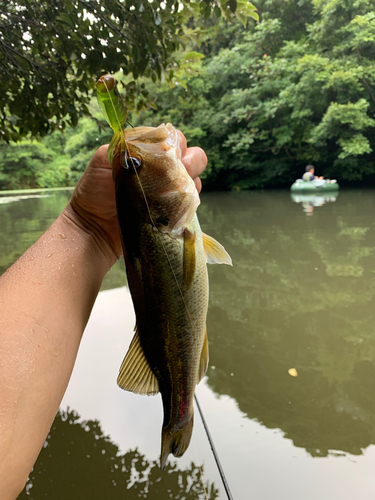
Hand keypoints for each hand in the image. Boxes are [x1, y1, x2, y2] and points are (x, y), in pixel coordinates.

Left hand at [67, 130, 206, 263]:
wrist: (94, 228)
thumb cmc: (94, 192)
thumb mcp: (103, 160)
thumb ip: (124, 145)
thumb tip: (149, 142)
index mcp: (147, 153)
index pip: (172, 139)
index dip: (176, 143)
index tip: (168, 152)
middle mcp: (162, 170)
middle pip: (192, 156)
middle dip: (191, 160)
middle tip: (180, 169)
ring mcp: (169, 191)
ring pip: (194, 177)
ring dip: (191, 179)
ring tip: (177, 188)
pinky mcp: (172, 211)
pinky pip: (192, 201)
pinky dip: (190, 199)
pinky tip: (177, 203)